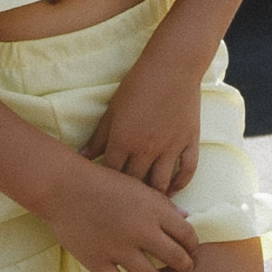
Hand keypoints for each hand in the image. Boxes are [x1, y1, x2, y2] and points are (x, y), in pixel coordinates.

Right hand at [36, 159, 199, 271]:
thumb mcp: (137, 185)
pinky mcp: (97, 261)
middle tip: (185, 270)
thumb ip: (162, 203)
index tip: (192, 251)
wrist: (63, 186)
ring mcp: (119, 248)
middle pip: (174, 257)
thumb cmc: (101, 181)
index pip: (186, 234)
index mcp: (154, 209)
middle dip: (184, 266)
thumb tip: (185, 217)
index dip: (193, 246)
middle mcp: (141, 231)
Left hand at [81, 59, 203, 196]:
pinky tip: (172, 189)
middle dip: (128, 195)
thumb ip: (99, 137)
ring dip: (153, 196)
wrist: (173, 67)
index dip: (106, 186)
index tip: (102, 192)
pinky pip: (187, 171)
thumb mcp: (113, 110)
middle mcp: (146, 149)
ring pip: (160, 184)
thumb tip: (82, 157)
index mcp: (123, 141)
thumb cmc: (138, 84)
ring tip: (147, 204)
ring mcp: (170, 148)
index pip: (111, 175)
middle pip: (135, 184)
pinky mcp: (189, 142)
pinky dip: (180, 183)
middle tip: (123, 204)